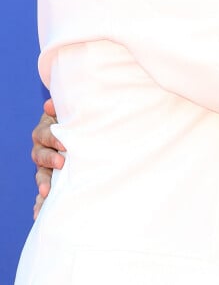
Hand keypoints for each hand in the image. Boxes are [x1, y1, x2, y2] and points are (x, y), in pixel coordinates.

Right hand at [31, 98, 63, 218]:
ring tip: (46, 193)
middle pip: (40, 155)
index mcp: (46, 131)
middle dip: (49, 159)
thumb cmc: (74, 119)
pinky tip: (38, 215)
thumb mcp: (69, 112)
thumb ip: (62, 109)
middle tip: (61, 163)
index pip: (44, 134)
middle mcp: (43, 149)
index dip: (52, 139)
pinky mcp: (51, 179)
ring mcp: (45, 165)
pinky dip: (40, 203)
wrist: (79, 130)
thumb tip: (50, 104)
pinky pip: (43, 192)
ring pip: (40, 174)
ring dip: (42, 183)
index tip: (64, 144)